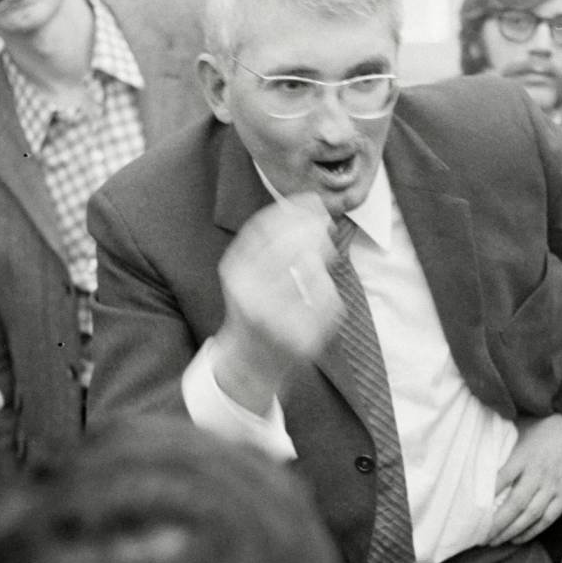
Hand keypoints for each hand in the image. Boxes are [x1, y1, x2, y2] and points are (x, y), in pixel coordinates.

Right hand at [214, 194, 342, 411]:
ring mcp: (277, 318)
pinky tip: (319, 284)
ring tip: (322, 251)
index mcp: (235, 274)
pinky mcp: (301, 336)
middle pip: (290, 246)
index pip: (264, 228)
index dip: (292, 210)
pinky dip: (326, 286)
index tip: (311, 199)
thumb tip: (305, 205)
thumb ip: (266, 240)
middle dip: (312, 228)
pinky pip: (325, 298)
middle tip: (324, 221)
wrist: (250, 362)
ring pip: (310, 269)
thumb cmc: (253, 307)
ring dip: (320, 255)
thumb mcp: (246, 270)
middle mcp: (252, 296)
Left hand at [487, 414, 561, 544]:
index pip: (500, 479)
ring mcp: (554, 485)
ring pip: (530, 515)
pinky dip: (532, 531)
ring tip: (495, 541)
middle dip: (496, 524)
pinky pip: (548, 517)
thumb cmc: (550, 423)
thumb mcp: (524, 426)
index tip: (471, 511)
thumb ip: (506, 440)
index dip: (484, 498)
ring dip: (511, 531)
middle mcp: (538, 473)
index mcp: (524, 455)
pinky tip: (518, 538)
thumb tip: (481, 444)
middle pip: (514, 504)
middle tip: (480, 536)